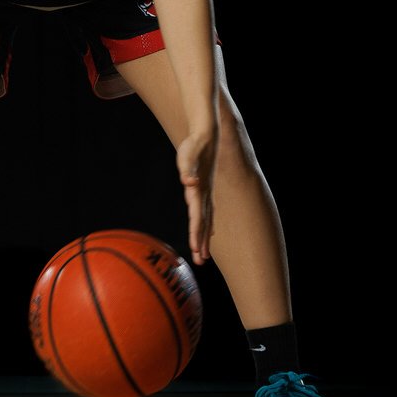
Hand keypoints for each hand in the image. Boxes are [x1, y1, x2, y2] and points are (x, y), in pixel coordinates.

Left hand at [176, 131, 216, 265]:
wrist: (207, 134)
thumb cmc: (195, 144)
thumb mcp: (188, 155)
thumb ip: (187, 169)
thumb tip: (189, 182)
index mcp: (199, 190)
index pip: (198, 217)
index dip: (197, 234)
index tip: (195, 249)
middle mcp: (203, 194)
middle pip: (203, 223)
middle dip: (202, 242)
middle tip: (201, 262)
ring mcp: (205, 192)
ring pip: (206, 220)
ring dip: (204, 237)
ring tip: (203, 255)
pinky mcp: (203, 188)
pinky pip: (206, 212)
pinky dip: (207, 224)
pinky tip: (209, 232)